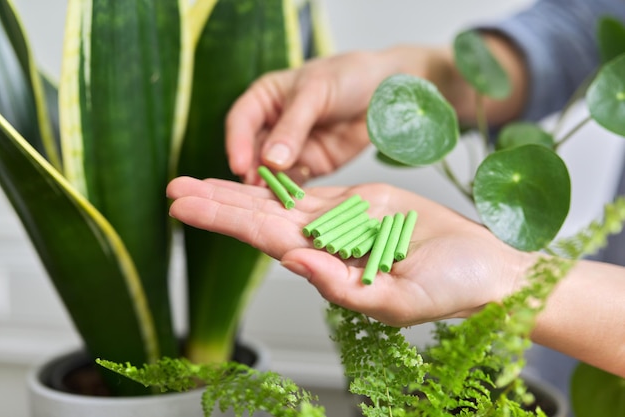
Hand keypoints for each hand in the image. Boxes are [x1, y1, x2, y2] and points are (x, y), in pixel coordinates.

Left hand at [167, 176, 529, 326]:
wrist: (480, 267)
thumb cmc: (451, 289)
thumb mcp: (401, 301)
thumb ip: (346, 289)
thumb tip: (294, 264)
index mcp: (327, 267)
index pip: (263, 240)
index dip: (223, 220)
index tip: (184, 206)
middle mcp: (323, 244)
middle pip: (258, 219)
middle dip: (215, 203)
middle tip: (172, 188)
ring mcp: (337, 223)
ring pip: (276, 202)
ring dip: (237, 190)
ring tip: (196, 179)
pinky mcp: (357, 203)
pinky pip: (307, 191)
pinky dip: (277, 182)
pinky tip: (251, 176)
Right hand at [226, 51, 378, 184]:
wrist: (386, 92)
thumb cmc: (348, 76)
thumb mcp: (316, 92)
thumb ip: (293, 126)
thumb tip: (270, 160)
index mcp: (265, 99)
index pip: (241, 122)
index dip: (237, 144)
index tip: (240, 164)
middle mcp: (273, 126)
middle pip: (253, 152)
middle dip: (252, 171)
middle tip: (254, 188)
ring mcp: (291, 149)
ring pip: (271, 171)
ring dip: (269, 185)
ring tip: (271, 198)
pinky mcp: (311, 165)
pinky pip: (294, 182)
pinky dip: (291, 192)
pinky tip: (291, 200)